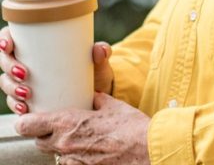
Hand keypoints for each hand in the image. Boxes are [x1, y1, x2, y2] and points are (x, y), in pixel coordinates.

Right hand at [0, 27, 114, 112]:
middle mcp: (28, 61)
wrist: (97, 92)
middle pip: (5, 60)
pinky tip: (24, 108)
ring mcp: (26, 80)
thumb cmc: (93, 68)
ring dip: (11, 88)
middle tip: (24, 73)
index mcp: (39, 44)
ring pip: (6, 81)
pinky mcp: (28, 99)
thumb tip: (100, 49)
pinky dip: (15, 105)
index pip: (11, 37)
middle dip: (9, 67)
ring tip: (27, 93)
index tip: (9, 46)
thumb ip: (101, 53)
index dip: (4, 40)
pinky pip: (14, 102)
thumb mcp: (98, 60)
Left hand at [16, 92, 149, 164]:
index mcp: (68, 122)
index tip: (28, 118)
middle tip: (57, 124)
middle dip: (45, 133)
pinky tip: (89, 149)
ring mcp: (72, 161)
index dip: (26, 122)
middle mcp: (64, 144)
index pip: (28, 125)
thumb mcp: (114, 106)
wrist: (146, 151)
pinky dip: (74, 156)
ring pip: (54, 154)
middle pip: (39, 141)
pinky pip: (69, 163)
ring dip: (60, 146)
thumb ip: (98, 101)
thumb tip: (93, 96)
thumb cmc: (131, 127)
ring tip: (78, 137)